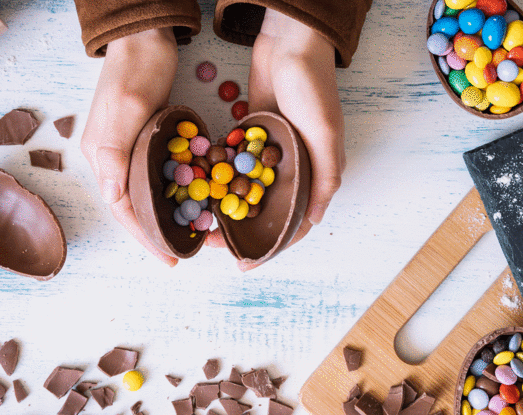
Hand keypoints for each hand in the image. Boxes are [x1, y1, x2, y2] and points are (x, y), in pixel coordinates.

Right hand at [81, 28, 179, 265]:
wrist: (144, 36)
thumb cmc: (136, 69)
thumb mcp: (128, 108)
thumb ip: (115, 151)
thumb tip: (111, 198)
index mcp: (101, 155)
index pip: (121, 209)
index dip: (144, 237)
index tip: (169, 258)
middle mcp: (110, 157)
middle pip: (131, 206)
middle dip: (154, 233)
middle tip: (182, 251)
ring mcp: (126, 147)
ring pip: (143, 192)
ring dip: (162, 214)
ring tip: (186, 232)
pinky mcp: (142, 137)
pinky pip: (154, 174)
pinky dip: (170, 191)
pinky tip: (187, 199)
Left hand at [207, 9, 345, 270]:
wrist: (290, 43)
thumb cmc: (314, 87)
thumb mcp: (325, 133)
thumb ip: (325, 176)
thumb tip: (315, 220)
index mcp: (314, 172)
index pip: (293, 222)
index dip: (270, 246)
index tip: (244, 263)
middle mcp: (292, 167)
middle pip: (263, 210)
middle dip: (238, 230)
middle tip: (210, 242)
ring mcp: (269, 152)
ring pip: (244, 189)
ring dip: (224, 206)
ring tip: (200, 221)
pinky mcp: (250, 134)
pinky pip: (232, 163)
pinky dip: (218, 176)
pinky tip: (197, 188)